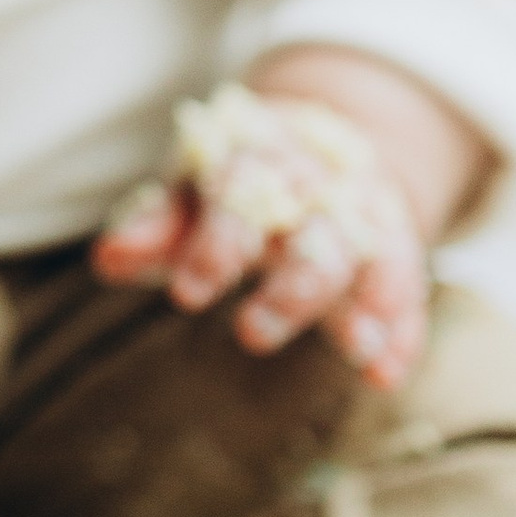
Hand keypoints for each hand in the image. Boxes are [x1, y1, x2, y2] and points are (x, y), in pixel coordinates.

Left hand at [93, 79, 429, 388]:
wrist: (317, 141)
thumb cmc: (232, 183)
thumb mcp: (189, 194)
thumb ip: (155, 227)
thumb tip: (107, 258)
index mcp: (258, 157)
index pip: (240, 192)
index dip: (216, 243)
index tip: (188, 293)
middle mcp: (320, 181)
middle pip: (316, 229)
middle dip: (291, 284)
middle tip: (252, 333)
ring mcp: (366, 211)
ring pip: (373, 254)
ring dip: (369, 302)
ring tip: (358, 349)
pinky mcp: (397, 244)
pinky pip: (408, 286)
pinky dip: (403, 330)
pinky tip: (387, 375)